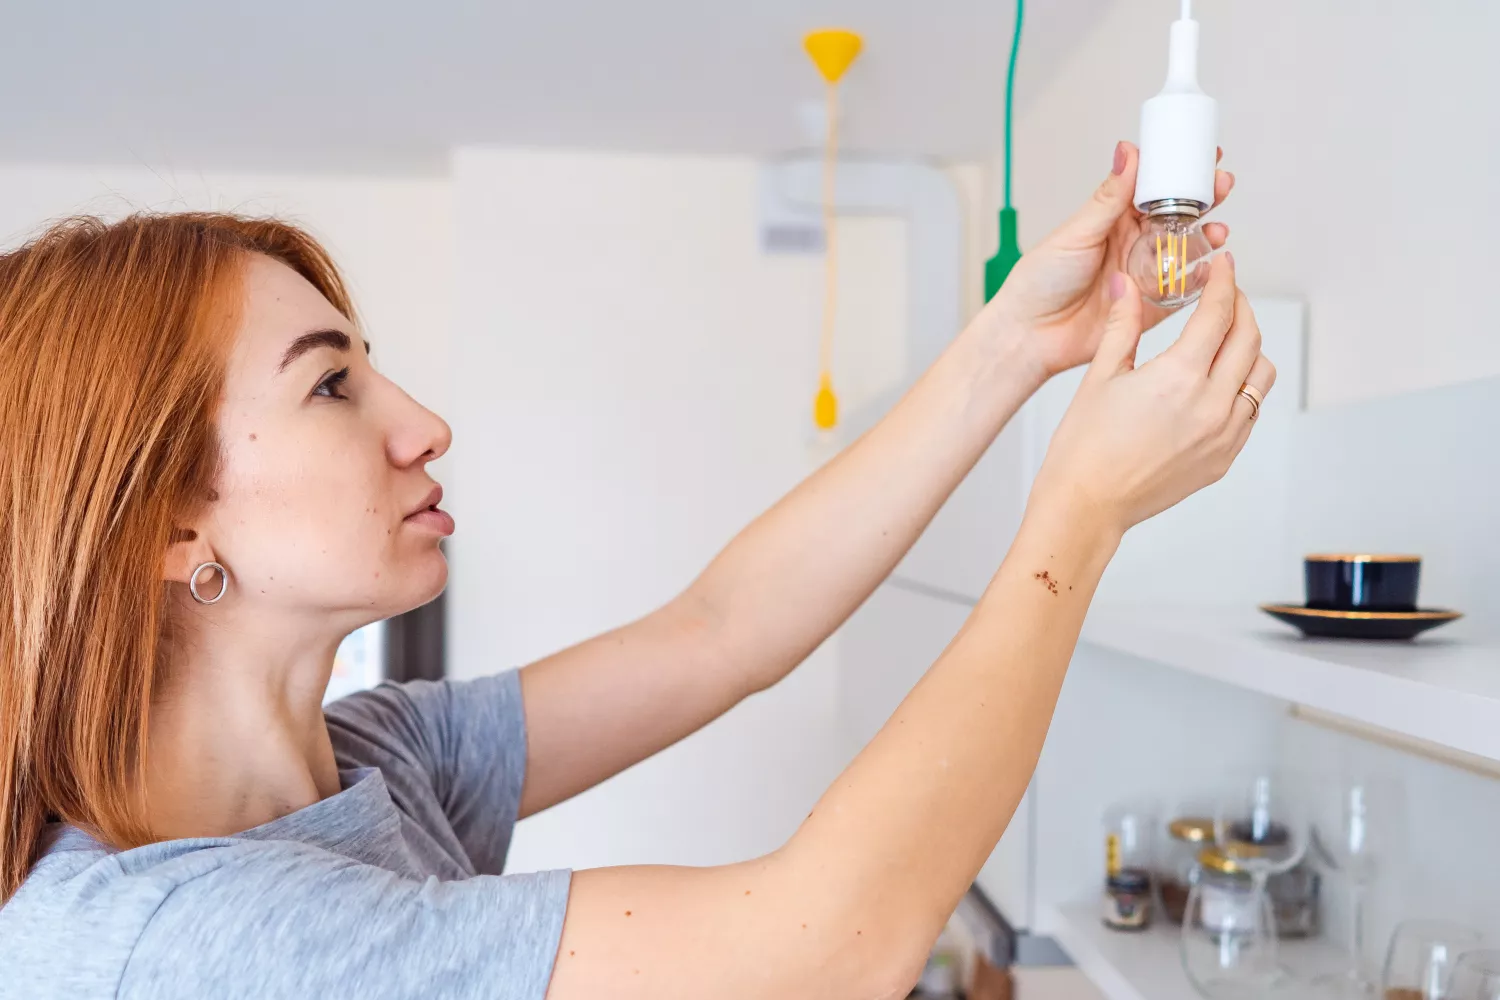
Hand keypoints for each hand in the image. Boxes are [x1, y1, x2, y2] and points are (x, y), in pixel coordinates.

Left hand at [990, 141, 1233, 378]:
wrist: (1030, 334)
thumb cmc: (1041, 281)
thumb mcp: (1077, 232)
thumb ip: (1109, 197)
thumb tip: (1128, 151)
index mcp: (1115, 220)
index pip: (1155, 189)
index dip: (1181, 172)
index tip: (1206, 154)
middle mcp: (1133, 244)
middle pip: (1179, 216)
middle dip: (1204, 200)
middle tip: (1221, 185)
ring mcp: (1144, 274)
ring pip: (1186, 251)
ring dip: (1207, 237)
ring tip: (1217, 230)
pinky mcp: (1150, 306)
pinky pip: (1184, 291)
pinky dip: (1202, 279)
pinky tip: (1213, 267)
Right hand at [1028, 253, 1275, 536]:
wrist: (1086, 504)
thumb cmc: (1083, 447)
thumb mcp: (1100, 376)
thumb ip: (1122, 325)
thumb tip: (1126, 284)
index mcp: (1178, 377)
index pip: (1219, 313)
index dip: (1225, 282)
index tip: (1224, 267)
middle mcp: (1211, 404)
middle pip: (1249, 338)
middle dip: (1240, 308)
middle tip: (1225, 296)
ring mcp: (1223, 435)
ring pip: (1261, 375)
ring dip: (1249, 348)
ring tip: (1224, 340)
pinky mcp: (1224, 457)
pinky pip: (1250, 411)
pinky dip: (1242, 387)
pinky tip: (1215, 382)